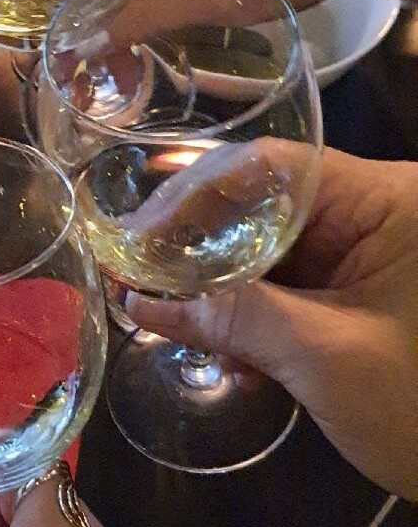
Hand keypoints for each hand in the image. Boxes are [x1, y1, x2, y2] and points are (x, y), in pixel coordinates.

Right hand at [127, 148, 417, 500]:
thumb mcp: (325, 359)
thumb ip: (232, 319)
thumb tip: (138, 299)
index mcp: (388, 200)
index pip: (272, 168)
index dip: (196, 195)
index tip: (141, 238)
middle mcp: (375, 212)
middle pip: (264, 207)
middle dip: (203, 252)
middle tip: (142, 280)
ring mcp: (368, 253)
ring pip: (269, 251)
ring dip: (224, 296)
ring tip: (180, 329)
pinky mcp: (359, 291)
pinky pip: (288, 287)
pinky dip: (253, 319)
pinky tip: (232, 358)